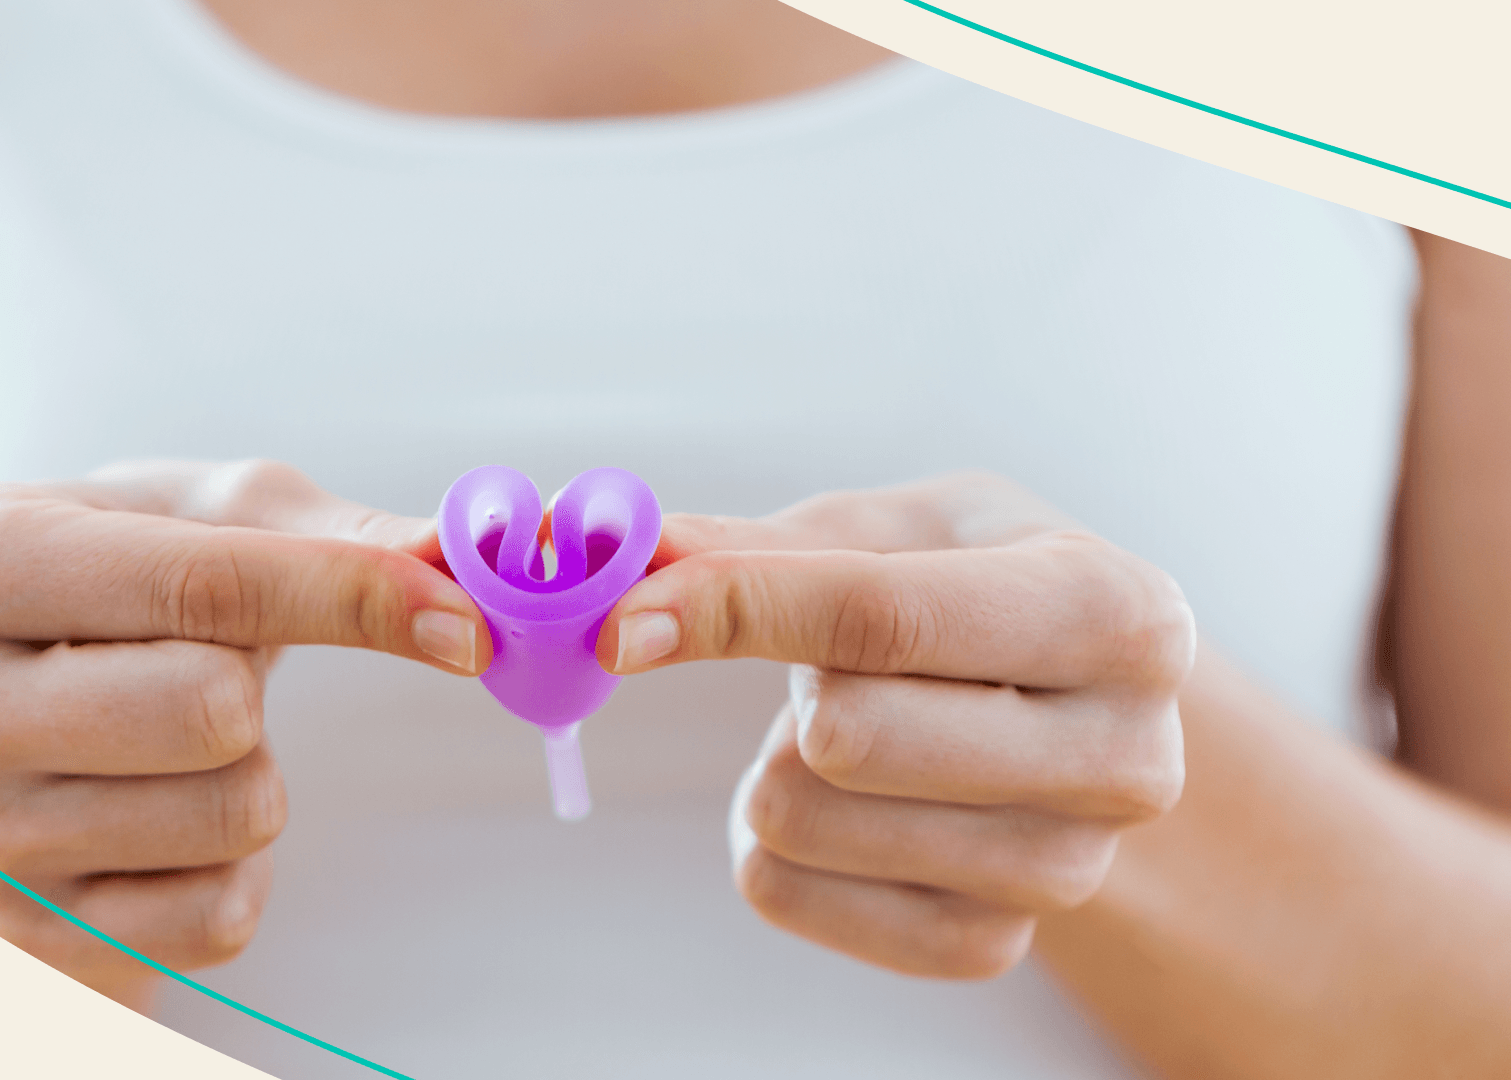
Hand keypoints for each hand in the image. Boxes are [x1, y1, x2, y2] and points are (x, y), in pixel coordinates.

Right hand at [0, 460, 488, 1000]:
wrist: (8, 716)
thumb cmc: (119, 589)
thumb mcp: (203, 520)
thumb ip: (339, 536)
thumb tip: (466, 564)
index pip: (202, 583)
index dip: (354, 594)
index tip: (467, 621)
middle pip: (212, 710)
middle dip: (260, 689)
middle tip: (219, 669)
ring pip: (233, 817)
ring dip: (252, 775)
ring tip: (174, 743)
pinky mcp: (26, 940)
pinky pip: (224, 913)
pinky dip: (238, 867)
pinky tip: (166, 822)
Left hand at [598, 473, 1192, 978]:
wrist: (1081, 711)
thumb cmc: (982, 591)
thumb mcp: (903, 531)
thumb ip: (762, 546)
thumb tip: (632, 558)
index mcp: (1119, 614)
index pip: (882, 618)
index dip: (735, 606)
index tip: (626, 616)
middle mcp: (1122, 756)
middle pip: (843, 738)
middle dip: (788, 690)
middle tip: (822, 666)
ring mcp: (1065, 870)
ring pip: (802, 819)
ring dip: (778, 762)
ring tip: (853, 729)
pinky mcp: (993, 946)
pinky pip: (787, 893)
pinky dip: (774, 840)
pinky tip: (845, 800)